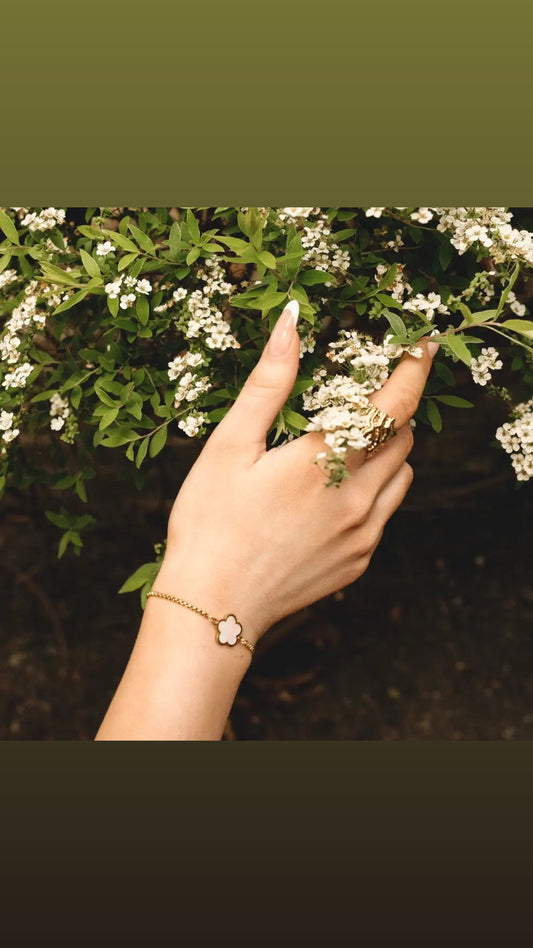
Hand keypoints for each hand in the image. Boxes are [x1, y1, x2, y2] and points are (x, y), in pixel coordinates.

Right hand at [156, 302, 437, 644]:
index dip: (414, 370)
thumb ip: (268, 384)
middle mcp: (356, 499)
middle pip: (403, 437)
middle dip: (392, 409)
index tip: (424, 345)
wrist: (212, 606)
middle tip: (363, 398)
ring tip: (347, 445)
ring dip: (387, 450)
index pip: (393, 405)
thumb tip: (292, 323)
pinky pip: (385, 513)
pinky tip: (333, 494)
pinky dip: (375, 490)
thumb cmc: (210, 523)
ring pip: (401, 475)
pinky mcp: (359, 561)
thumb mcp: (230, 445)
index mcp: (325, 462)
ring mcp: (362, 535)